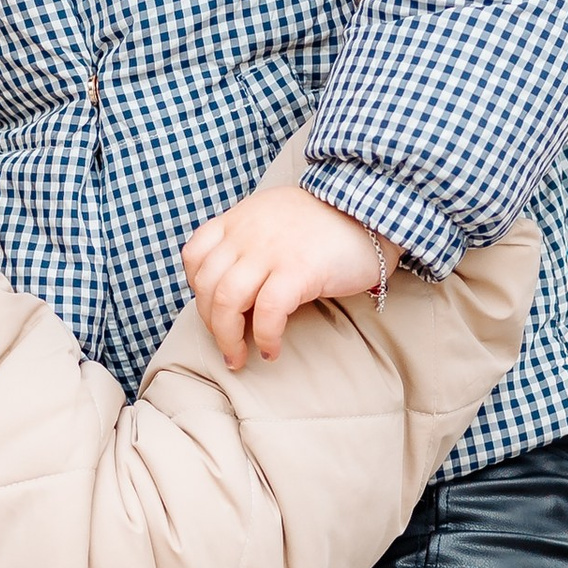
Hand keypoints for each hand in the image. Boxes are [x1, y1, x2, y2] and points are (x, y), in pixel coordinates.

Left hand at [182, 188, 394, 369]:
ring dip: (228, 338)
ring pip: (227, 302)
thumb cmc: (327, 222)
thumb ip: (250, 237)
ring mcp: (271, 250)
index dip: (197, 288)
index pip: (195, 254)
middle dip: (211, 324)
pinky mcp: (298, 270)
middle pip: (207, 286)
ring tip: (241, 357)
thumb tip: (233, 281)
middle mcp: (248, 233)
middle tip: (228, 346)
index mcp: (240, 219)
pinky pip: (267, 313)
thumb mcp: (276, 216)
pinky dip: (264, 337)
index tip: (213, 308)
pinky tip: (272, 349)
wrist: (372, 210)